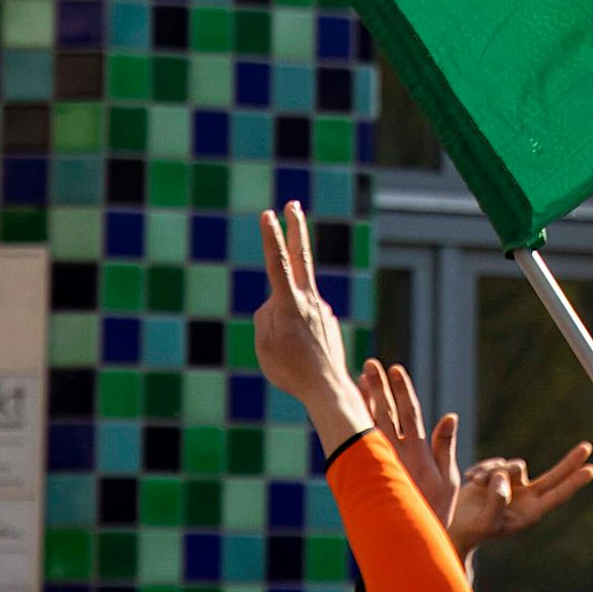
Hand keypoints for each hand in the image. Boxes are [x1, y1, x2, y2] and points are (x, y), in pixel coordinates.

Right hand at [255, 204, 371, 452]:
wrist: (327, 387)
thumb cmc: (290, 370)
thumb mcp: (264, 345)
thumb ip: (265, 317)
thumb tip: (275, 303)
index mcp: (290, 303)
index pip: (278, 262)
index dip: (271, 237)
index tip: (268, 213)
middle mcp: (309, 299)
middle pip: (301, 256)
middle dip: (296, 228)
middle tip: (293, 204)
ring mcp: (321, 308)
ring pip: (294, 304)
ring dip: (285, 319)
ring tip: (289, 353)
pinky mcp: (328, 320)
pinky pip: (303, 322)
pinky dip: (296, 334)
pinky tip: (302, 356)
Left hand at [359, 359, 460, 530]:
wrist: (413, 539)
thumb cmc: (438, 509)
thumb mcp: (449, 480)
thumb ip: (445, 446)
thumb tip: (450, 415)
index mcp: (418, 453)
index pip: (409, 413)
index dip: (402, 390)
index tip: (396, 369)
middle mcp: (397, 455)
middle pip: (386, 414)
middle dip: (379, 388)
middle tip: (370, 364)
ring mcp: (383, 463)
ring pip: (372, 426)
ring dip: (367, 401)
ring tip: (361, 379)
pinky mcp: (374, 472)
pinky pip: (363, 442)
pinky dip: (360, 422)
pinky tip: (354, 408)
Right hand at [450, 443, 592, 556]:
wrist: (456, 524)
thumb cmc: (474, 529)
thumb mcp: (487, 521)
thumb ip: (498, 500)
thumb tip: (504, 477)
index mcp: (529, 513)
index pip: (556, 495)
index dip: (573, 482)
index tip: (591, 471)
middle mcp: (525, 497)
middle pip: (553, 476)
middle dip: (569, 462)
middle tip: (587, 448)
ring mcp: (513, 484)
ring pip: (514, 466)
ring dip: (495, 472)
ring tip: (477, 485)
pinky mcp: (499, 474)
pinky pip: (496, 462)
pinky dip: (483, 469)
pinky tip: (471, 479)